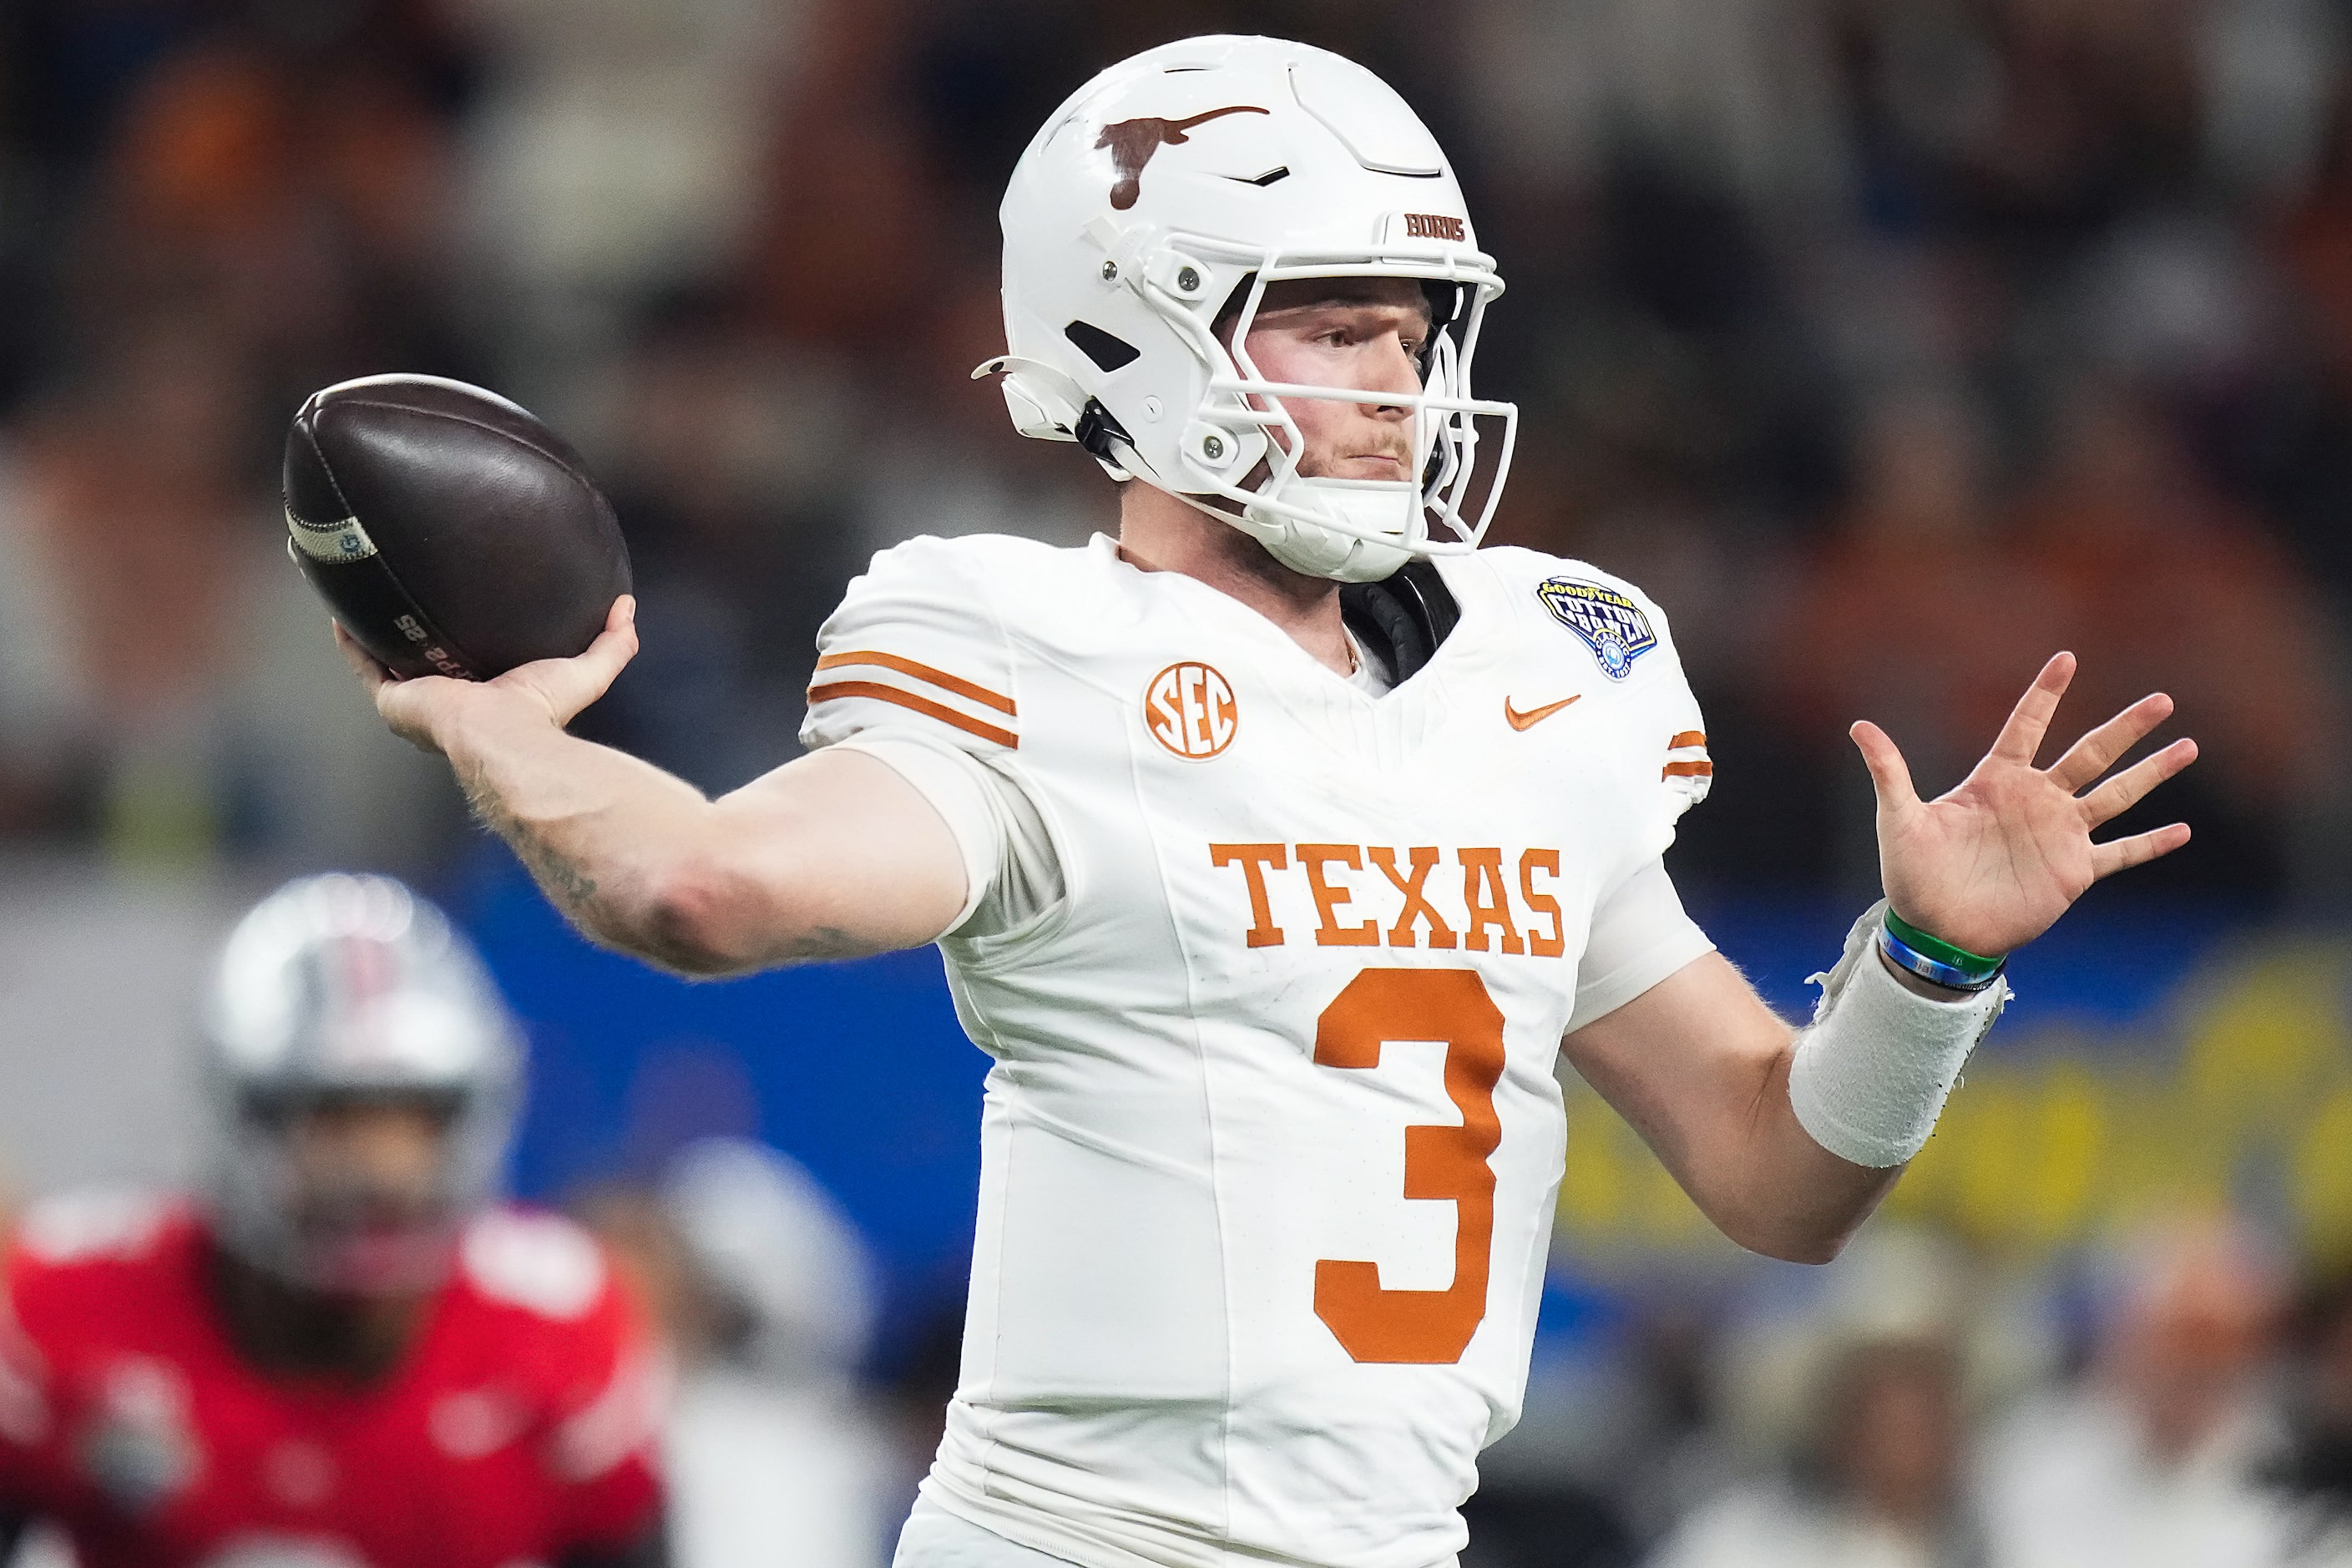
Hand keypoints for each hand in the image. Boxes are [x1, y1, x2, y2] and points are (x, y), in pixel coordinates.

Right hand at [335, 596, 639, 754]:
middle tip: (403, 590)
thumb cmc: (544, 713)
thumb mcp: (586, 672)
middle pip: (419, 657)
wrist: (506, 739)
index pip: (466, 662)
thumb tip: (628, 606)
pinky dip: (351, 637)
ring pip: (384, 656)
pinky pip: (364, 662)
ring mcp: (415, 700)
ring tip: (361, 590)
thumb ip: (613, 644)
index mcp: (482, 697)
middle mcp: (444, 700)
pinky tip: (341, 608)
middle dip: (408, 629)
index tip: (458, 607)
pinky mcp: (393, 700)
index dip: (458, 637)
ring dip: (371, 627)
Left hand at [1849, 652, 2195, 956]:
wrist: (1935, 929)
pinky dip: (2150, 843)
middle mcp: (2035, 800)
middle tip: (2162, 699)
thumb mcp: (1900, 819)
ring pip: (2115, 794)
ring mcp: (2058, 834)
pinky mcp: (2073, 872)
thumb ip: (1889, 771)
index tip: (2067, 658)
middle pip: (2090, 753)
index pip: (2026, 726)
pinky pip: (2120, 853)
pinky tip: (2183, 829)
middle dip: (2126, 727)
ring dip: (2151, 773)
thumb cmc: (1912, 874)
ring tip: (2188, 746)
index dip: (2045, 694)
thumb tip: (1858, 725)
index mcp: (1996, 780)